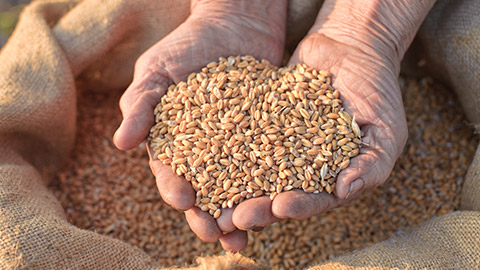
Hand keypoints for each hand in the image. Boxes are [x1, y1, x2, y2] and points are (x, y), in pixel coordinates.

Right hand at [113, 0, 286, 250]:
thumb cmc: (188, 44)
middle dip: (209, 216)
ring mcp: (237, 145)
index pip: (170, 171)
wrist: (235, 22)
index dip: (175, 189)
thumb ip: (140, 105)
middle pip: (205, 190)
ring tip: (246, 235)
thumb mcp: (158, 70)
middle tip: (217, 237)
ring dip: (239, 212)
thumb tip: (120, 144)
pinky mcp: (266, 137)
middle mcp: (205, 151)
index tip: (184, 203)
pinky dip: (271, 186)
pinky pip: (269, 165)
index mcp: (174, 141)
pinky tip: (277, 203)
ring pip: (237, 187)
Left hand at [231, 1, 411, 231]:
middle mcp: (300, 166)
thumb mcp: (387, 131)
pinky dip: (225, 145)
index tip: (280, 207)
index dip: (297, 206)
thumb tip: (344, 191)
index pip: (313, 199)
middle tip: (235, 217)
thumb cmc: (377, 90)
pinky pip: (241, 134)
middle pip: (276, 193)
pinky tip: (206, 153)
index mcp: (329, 177)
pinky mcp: (260, 121)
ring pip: (252, 170)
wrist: (351, 46)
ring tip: (212, 200)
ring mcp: (277, 144)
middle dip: (257, 206)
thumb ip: (372, 165)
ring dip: (234, 187)